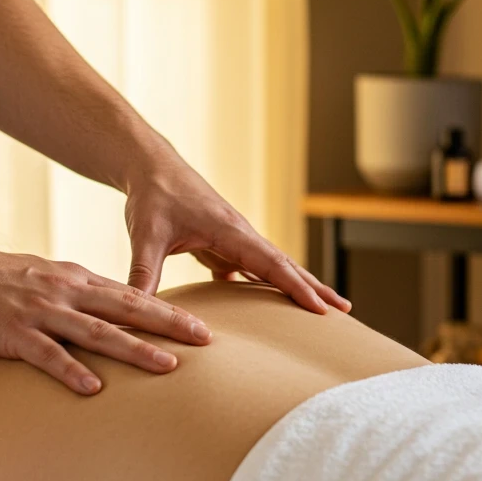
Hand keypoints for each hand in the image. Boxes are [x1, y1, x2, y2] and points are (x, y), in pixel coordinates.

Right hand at [0, 238, 212, 393]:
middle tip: (205, 339)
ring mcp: (40, 311)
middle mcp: (64, 291)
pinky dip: (72, 371)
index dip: (167, 310)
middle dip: (168, 325)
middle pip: (127, 309)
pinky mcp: (13, 332)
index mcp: (74, 278)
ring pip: (97, 332)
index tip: (200, 325)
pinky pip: (48, 354)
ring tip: (168, 366)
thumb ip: (75, 295)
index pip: (130, 295)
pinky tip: (94, 389)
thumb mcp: (43, 279)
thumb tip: (107, 312)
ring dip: (135, 350)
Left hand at [124, 154, 350, 313]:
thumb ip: (143, 273)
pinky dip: (267, 286)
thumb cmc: (151, 197)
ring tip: (324, 311)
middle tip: (344, 312)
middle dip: (314, 287)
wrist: (150, 168)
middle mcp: (240, 234)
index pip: (270, 262)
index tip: (321, 308)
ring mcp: (234, 240)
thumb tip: (136, 311)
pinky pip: (252, 269)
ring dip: (297, 286)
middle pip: (285, 264)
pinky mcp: (223, 245)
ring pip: (273, 267)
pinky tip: (274, 308)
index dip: (296, 286)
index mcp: (229, 230)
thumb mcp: (146, 235)